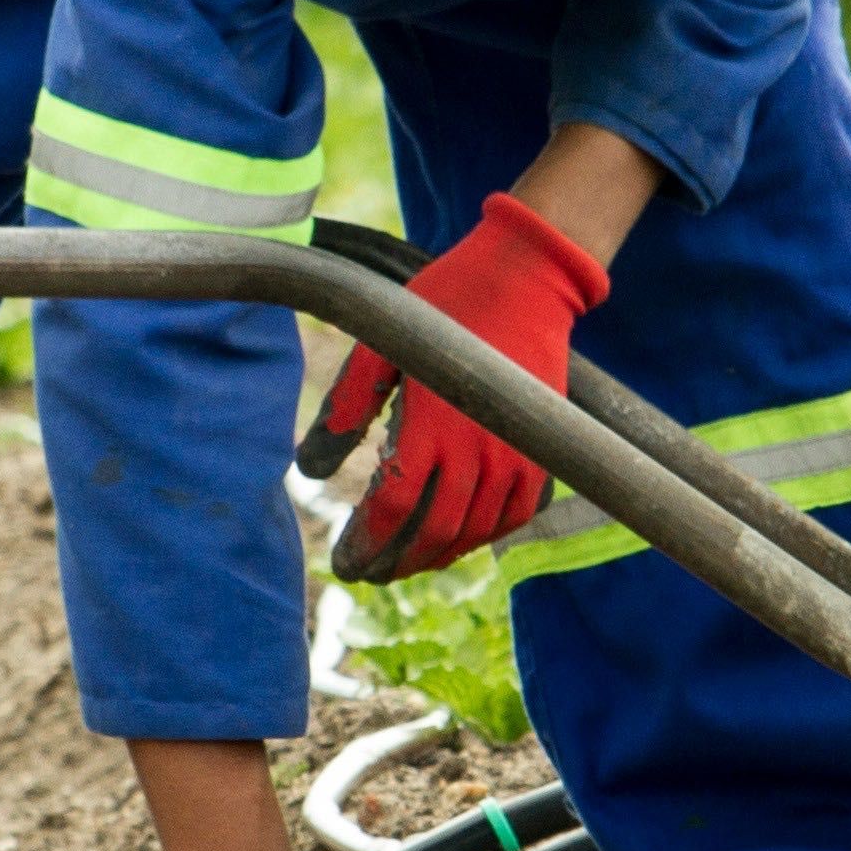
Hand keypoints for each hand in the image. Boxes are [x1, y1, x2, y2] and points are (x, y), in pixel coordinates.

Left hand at [316, 190, 607, 580]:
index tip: (345, 560)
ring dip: (437, 555)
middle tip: (369, 571)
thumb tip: (310, 470)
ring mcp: (517, 453)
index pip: (394, 507)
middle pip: (434, 531)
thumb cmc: (444, 305)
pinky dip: (485, 535)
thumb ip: (346, 406)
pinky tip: (459, 538)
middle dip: (396, 560)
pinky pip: (516, 514)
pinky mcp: (541, 450)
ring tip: (405, 560)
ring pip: (476, 531)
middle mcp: (479, 449)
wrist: (525, 279)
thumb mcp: (380, 345)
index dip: (367, 543)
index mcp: (432, 424)